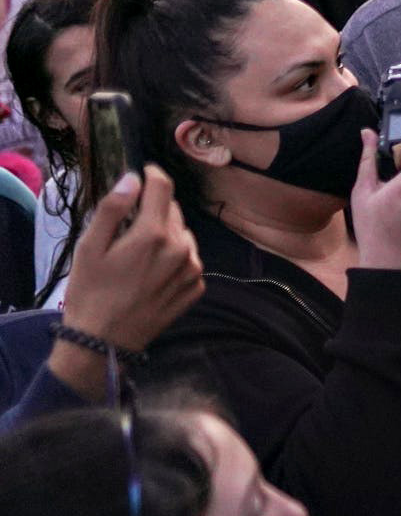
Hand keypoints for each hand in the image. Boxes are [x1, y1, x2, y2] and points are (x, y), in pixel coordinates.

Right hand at [59, 168, 202, 355]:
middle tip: (129, 225)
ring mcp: (193, 268)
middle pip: (172, 211)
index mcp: (154, 234)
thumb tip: (132, 179)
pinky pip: (189, 258)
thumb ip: (113, 209)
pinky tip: (152, 272)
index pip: (163, 187)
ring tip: (138, 253)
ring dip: (165, 233)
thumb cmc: (91, 293)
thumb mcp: (89, 248)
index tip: (143, 173)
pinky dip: (174, 257)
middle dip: (153, 209)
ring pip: (182, 234)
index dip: (152, 174)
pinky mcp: (196, 286)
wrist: (104, 342)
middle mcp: (181, 247)